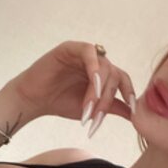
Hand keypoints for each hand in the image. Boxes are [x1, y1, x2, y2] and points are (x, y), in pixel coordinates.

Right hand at [8, 40, 135, 124]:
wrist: (34, 101)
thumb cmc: (59, 103)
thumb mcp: (90, 109)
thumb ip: (111, 108)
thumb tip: (133, 115)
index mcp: (102, 74)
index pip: (122, 80)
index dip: (129, 94)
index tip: (133, 112)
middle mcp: (96, 62)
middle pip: (114, 76)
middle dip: (105, 100)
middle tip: (94, 119)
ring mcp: (84, 53)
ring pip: (104, 67)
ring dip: (97, 92)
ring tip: (86, 110)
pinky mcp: (70, 48)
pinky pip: (89, 52)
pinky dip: (94, 68)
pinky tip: (92, 85)